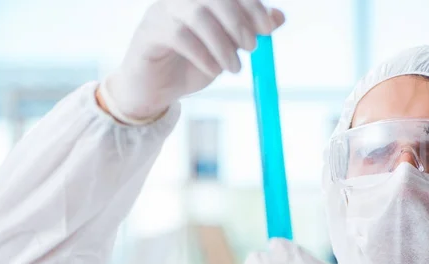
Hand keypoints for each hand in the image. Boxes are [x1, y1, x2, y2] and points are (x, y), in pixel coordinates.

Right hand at [101, 0, 284, 121]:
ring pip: (198, 15)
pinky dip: (202, 55)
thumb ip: (248, 32)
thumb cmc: (190, 65)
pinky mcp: (149, 32)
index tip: (268, 28)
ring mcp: (162, 12)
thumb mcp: (227, 49)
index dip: (252, 5)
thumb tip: (278, 17)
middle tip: (252, 49)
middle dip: (239, 22)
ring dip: (223, 44)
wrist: (154, 90)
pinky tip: (213, 70)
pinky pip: (179, 36)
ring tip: (234, 68)